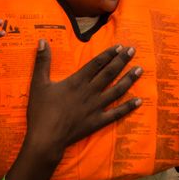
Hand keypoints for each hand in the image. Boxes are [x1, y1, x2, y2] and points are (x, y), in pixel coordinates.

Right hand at [24, 41, 142, 162]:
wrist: (46, 138)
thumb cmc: (41, 110)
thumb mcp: (38, 83)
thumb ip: (42, 62)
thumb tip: (41, 41)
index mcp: (77, 81)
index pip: (96, 64)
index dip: (109, 54)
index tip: (120, 46)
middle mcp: (90, 92)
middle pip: (109, 73)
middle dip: (122, 61)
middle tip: (133, 50)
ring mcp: (96, 107)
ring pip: (116, 91)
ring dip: (129, 79)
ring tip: (140, 70)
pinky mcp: (98, 122)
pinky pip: (116, 113)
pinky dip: (128, 107)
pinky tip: (139, 101)